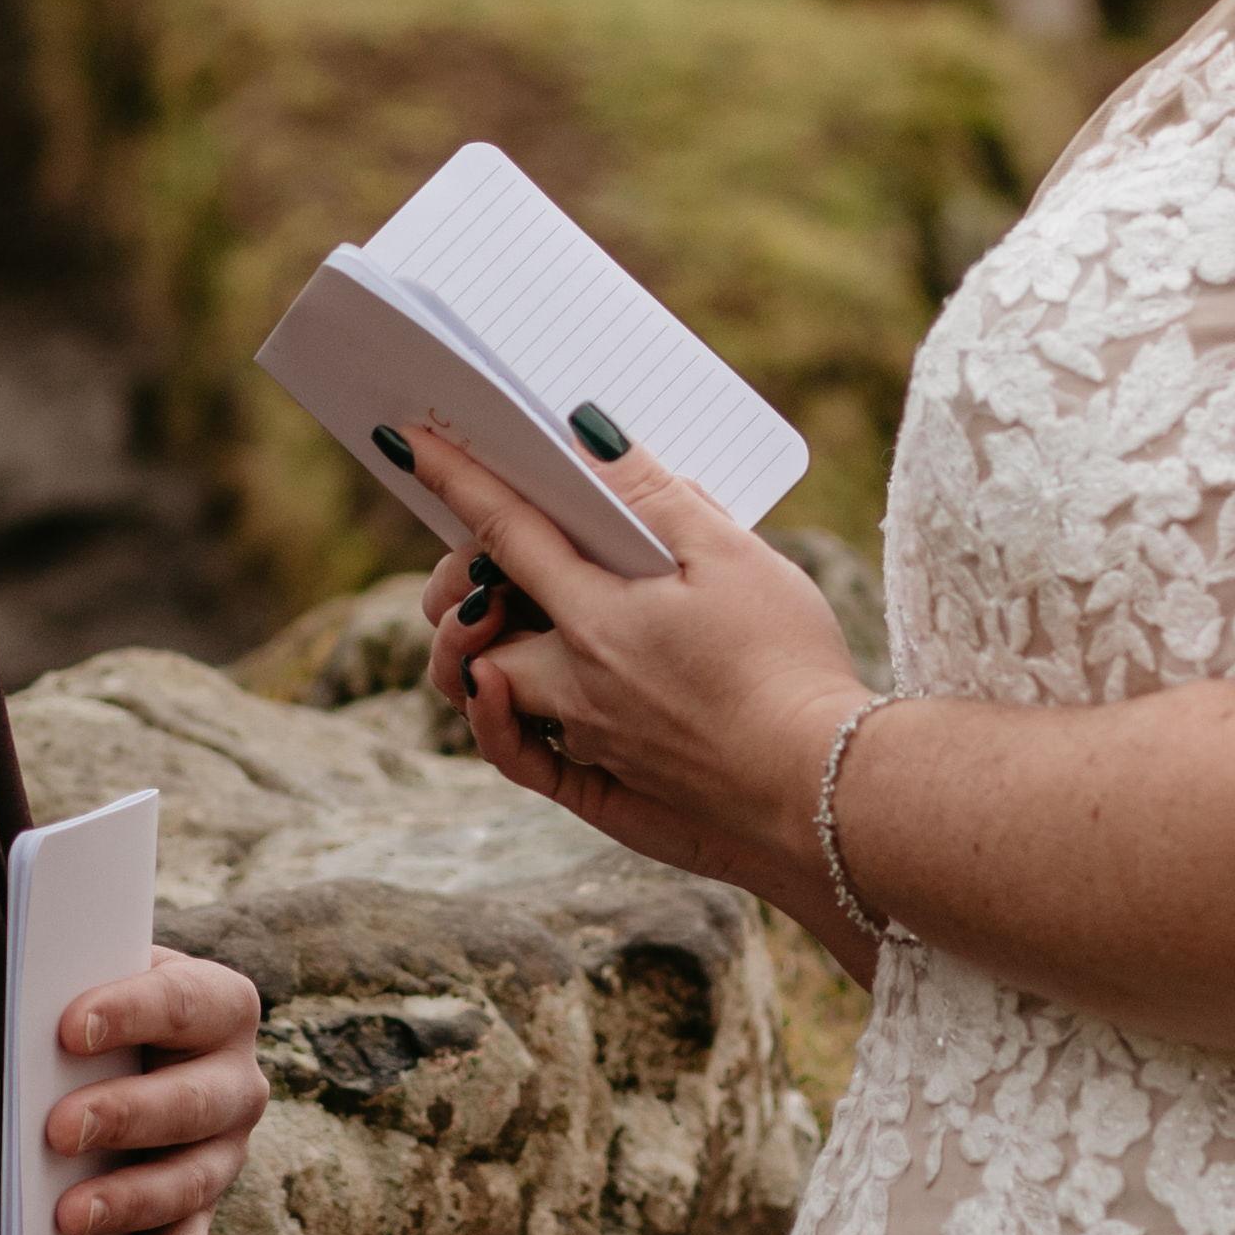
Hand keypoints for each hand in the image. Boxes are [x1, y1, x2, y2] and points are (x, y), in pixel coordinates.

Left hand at [43, 947, 269, 1234]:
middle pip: (193, 1102)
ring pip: (190, 1182)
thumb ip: (72, 994)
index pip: (181, 1003)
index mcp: (221, 1007)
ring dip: (129, 1200)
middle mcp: (237, 1084)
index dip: (128, 1013)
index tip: (68, 1030)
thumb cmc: (101, 1009)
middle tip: (59, 1130)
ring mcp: (224, 1154)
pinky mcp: (199, 1214)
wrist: (120, 1054)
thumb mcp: (97, 986)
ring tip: (68, 1215)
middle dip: (125, 1117)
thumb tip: (24, 1027)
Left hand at [411, 420, 860, 907]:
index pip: (505, 531)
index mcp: (598, 615)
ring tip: (496, 617)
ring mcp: (583, 740)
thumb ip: (655, 496)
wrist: (824, 795)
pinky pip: (515, 756)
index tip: (410, 440)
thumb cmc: (789, 668)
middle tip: (492, 552)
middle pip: (475, 618)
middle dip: (464, 577)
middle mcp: (573, 681)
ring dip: (473, 647)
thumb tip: (587, 439)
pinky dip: (493, 717)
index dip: (456, 478)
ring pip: (488, 685)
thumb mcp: (734, 557)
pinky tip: (500, 690)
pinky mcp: (602, 791)